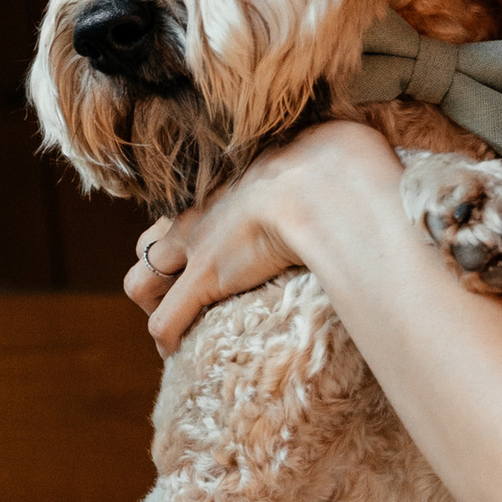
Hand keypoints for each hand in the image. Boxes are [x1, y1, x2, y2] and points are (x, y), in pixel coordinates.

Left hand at [122, 123, 390, 352]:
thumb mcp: (330, 148)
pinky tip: (179, 353)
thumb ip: (331, 156)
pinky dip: (167, 340)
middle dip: (159, 271)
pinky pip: (165, 321)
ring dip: (155, 305)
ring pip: (139, 281)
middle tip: (187, 294)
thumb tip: (361, 154)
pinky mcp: (204, 279)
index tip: (214, 259)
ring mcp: (197, 247)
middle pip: (148, 243)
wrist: (327, 181)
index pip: (187, 211)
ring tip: (183, 326)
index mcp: (227, 184)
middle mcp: (199, 214)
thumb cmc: (341, 160)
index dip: (190, 240)